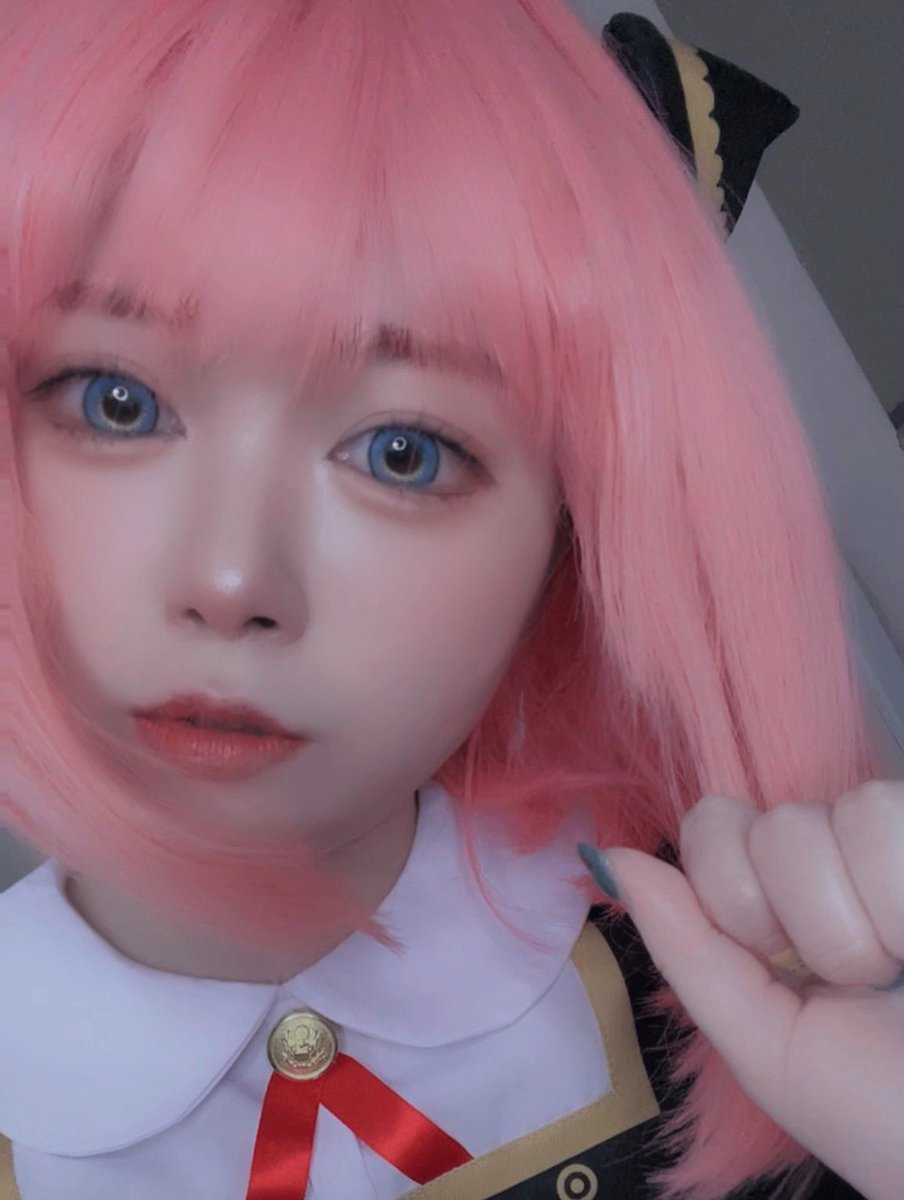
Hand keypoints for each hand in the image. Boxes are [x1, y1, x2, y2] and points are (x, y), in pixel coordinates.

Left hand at [579, 781, 903, 1199]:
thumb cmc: (883, 1111)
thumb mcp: (767, 1048)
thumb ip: (686, 950)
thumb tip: (607, 856)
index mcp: (777, 904)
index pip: (712, 824)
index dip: (728, 888)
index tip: (772, 957)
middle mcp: (833, 861)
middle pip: (762, 821)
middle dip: (793, 916)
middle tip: (846, 978)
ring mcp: (887, 842)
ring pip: (825, 814)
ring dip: (859, 922)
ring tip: (898, 969)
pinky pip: (882, 814)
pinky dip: (899, 899)